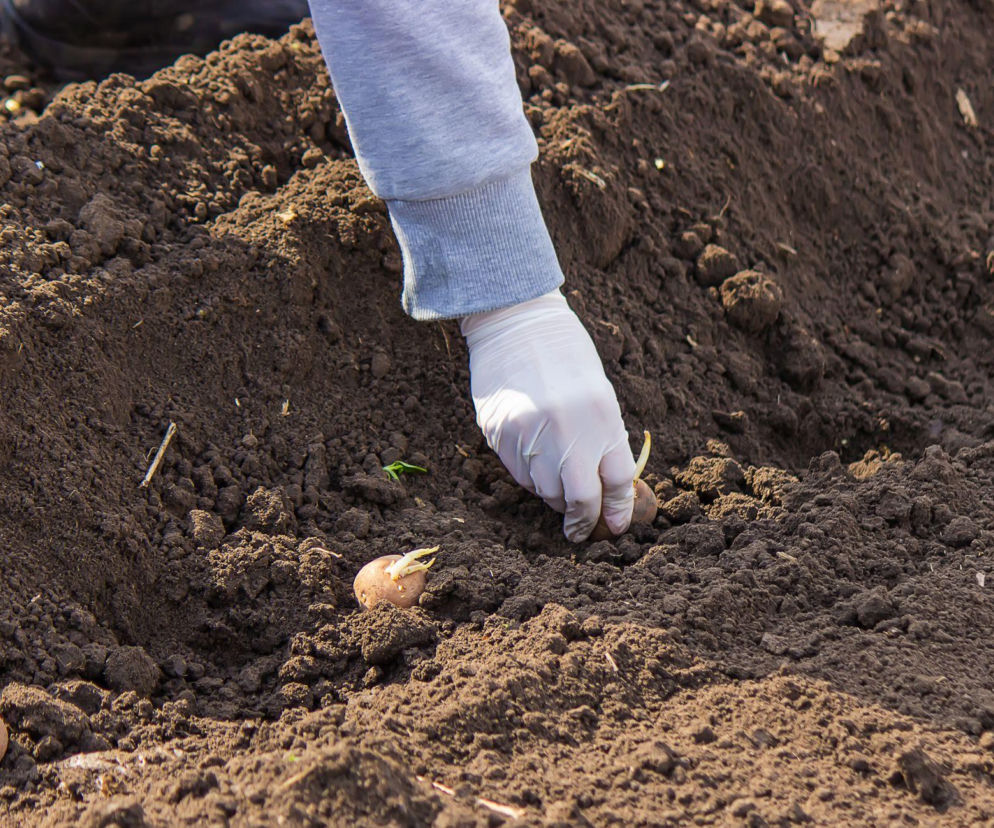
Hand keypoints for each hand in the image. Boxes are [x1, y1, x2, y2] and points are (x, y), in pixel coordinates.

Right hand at [461, 290, 634, 541]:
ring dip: (553, 494)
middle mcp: (567, 428)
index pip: (616, 482)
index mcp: (601, 415)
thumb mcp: (599, 395)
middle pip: (579, 498)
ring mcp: (530, 433)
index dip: (617, 511)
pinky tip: (531, 454)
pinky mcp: (500, 434)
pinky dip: (529, 475)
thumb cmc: (565, 359)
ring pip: (545, 490)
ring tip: (554, 475)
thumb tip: (605, 494)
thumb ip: (604, 441)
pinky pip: (519, 474)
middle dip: (582, 521)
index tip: (614, 527)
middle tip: (580, 530)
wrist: (517, 322)